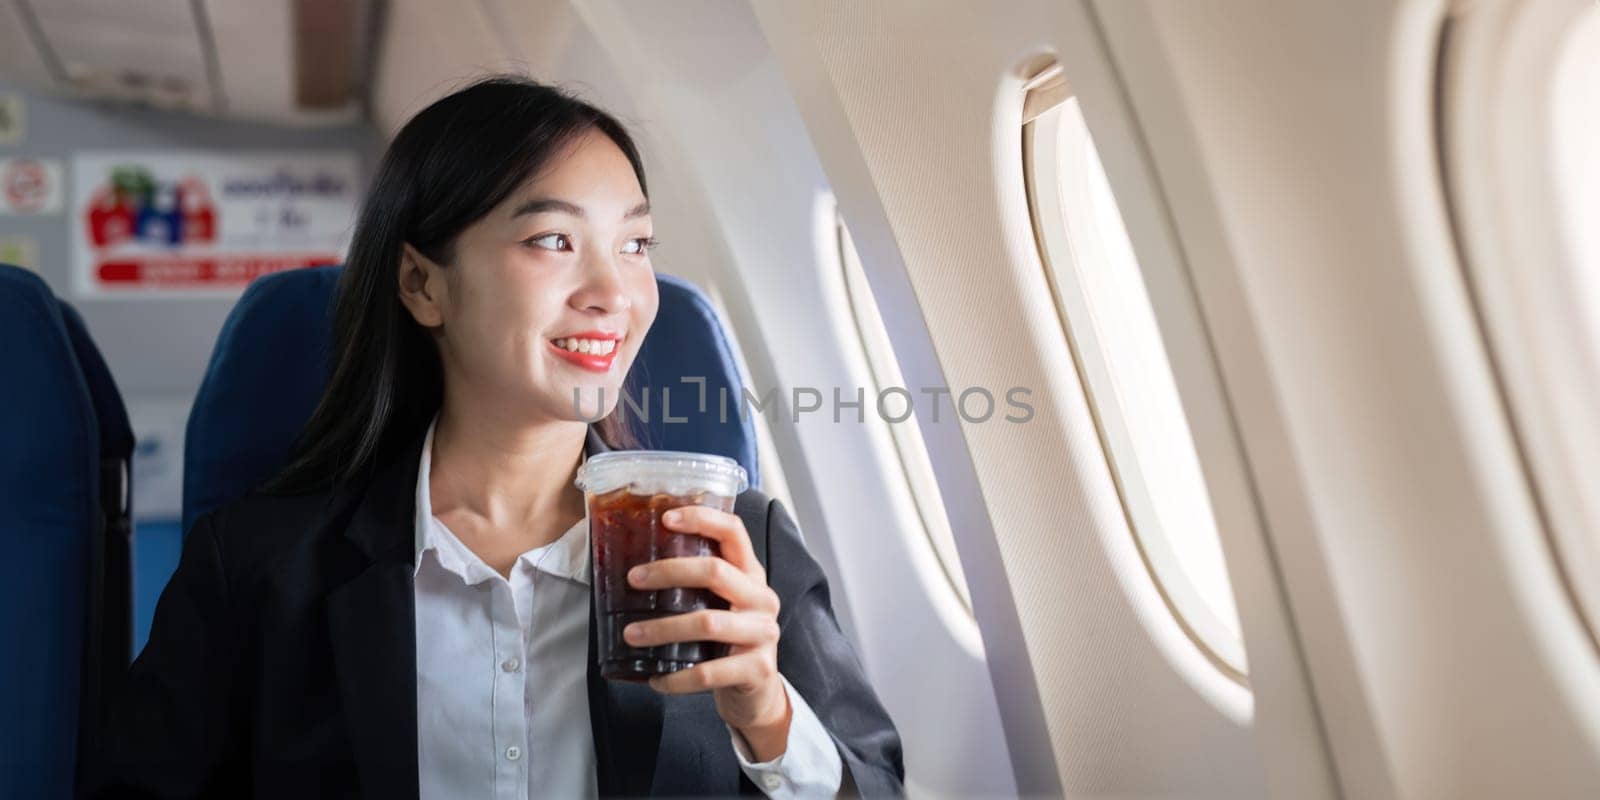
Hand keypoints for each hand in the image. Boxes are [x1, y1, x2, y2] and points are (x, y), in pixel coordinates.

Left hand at [623, 506, 791, 758]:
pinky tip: (656, 678)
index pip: (733, 531)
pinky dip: (677, 677)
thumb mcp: (718, 604)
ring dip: (663, 628)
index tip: (665, 518)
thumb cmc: (725, 640)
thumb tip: (631, 567)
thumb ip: (693, 585)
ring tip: (631, 634)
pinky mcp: (757, 668)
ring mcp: (763, 633)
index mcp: (751, 574)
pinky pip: (709, 672)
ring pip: (708, 623)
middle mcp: (762, 598)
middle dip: (669, 572)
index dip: (702, 519)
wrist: (756, 691)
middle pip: (716, 571)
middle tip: (632, 579)